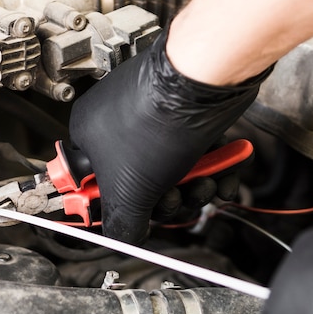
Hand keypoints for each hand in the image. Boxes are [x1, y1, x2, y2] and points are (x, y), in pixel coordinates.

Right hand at [69, 30, 269, 242]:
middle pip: (138, 184)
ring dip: (195, 186)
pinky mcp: (180, 114)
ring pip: (170, 171)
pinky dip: (211, 168)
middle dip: (169, 199)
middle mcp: (114, 126)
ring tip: (209, 180)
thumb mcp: (130, 190)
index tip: (134, 215)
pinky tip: (225, 171)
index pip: (92, 186)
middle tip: (180, 195)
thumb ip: (122, 223)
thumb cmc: (157, 119)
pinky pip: (191, 153)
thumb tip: (123, 237)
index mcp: (87, 138)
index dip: (116, 205)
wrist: (206, 76)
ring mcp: (149, 119)